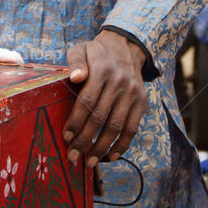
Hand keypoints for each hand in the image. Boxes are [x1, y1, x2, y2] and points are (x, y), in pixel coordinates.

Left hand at [63, 31, 146, 166]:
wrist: (126, 46)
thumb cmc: (96, 52)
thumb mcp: (82, 49)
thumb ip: (75, 61)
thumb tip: (75, 77)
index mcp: (102, 70)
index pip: (87, 100)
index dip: (76, 121)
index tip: (66, 136)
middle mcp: (119, 83)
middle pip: (100, 117)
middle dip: (85, 140)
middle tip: (72, 156)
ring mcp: (132, 93)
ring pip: (117, 126)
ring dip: (102, 147)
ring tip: (89, 162)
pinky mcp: (141, 102)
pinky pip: (132, 127)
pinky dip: (123, 145)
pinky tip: (111, 156)